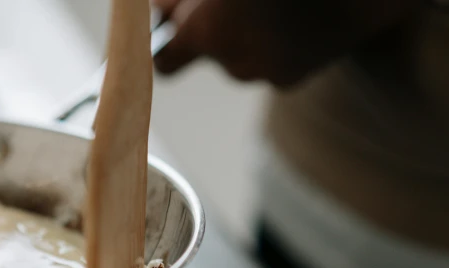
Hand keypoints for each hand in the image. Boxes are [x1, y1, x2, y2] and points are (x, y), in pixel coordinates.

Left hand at [152, 0, 422, 86]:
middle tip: (224, 0)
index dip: (160, 44)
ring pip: (234, 58)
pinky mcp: (288, 78)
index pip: (163, 59)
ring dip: (239, 34)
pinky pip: (263, 62)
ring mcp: (262, 73)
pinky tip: (290, 18)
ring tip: (267, 5)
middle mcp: (231, 61)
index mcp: (208, 29)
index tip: (165, 28)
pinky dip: (269, 43)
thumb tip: (158, 8)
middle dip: (206, 26)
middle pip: (202, 51)